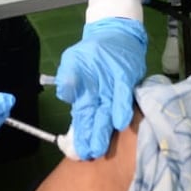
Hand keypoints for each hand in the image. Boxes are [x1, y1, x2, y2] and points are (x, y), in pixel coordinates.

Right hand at [55, 17, 146, 159]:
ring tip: (101, 146)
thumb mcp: (73, 61)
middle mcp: (101, 100)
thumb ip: (67, 78)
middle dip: (93, 138)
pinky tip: (119, 121)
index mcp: (87, 99)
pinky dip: (121, 109)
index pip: (83, 121)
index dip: (82, 136)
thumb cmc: (92, 53)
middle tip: (91, 154)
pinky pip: (123, 97)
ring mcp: (114, 92)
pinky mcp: (126, 81)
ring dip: (105, 130)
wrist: (114, 36)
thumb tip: (64, 94)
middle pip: (95, 121)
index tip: (79, 151)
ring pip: (108, 115)